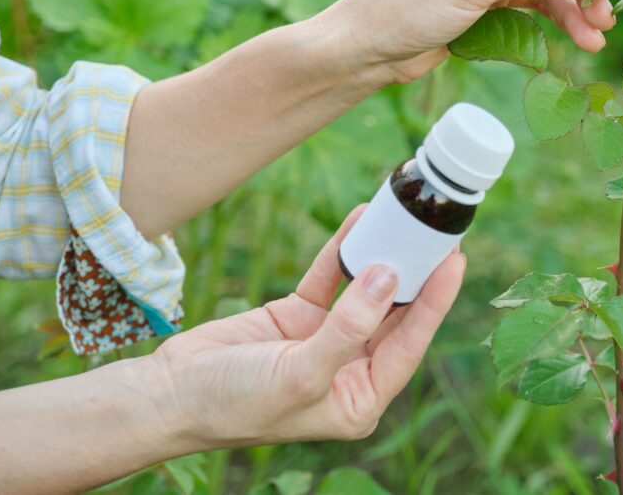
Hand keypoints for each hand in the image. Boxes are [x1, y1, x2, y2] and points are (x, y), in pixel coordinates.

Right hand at [153, 206, 464, 445]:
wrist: (167, 395)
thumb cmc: (233, 402)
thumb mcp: (299, 372)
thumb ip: (349, 326)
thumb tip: (390, 277)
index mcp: (358, 399)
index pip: (409, 344)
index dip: (435, 302)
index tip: (455, 261)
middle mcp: (348, 369)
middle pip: (393, 314)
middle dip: (414, 274)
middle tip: (437, 232)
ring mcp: (324, 340)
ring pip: (365, 291)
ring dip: (381, 257)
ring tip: (405, 219)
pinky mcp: (297, 317)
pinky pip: (329, 278)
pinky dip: (343, 251)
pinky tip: (359, 221)